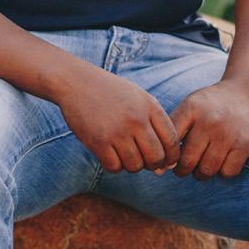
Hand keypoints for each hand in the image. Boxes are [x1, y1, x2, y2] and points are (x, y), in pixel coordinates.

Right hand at [56, 66, 179, 174]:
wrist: (76, 81)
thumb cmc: (110, 91)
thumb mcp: (138, 97)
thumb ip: (154, 123)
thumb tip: (167, 163)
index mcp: (150, 106)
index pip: (172, 141)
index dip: (171, 157)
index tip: (165, 161)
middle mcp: (136, 119)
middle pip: (156, 158)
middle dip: (152, 165)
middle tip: (143, 159)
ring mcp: (117, 131)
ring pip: (135, 166)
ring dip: (131, 165)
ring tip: (124, 152)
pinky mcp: (99, 142)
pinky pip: (115, 167)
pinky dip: (114, 165)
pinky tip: (109, 153)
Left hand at [169, 80, 248, 179]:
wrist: (246, 93)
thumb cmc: (211, 105)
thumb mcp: (190, 106)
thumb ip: (174, 129)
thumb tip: (160, 167)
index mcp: (191, 108)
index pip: (171, 141)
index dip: (167, 156)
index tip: (169, 160)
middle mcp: (209, 121)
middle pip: (187, 161)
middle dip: (183, 170)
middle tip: (184, 168)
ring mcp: (227, 134)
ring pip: (207, 170)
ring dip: (202, 173)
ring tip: (202, 165)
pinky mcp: (244, 145)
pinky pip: (227, 172)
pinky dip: (222, 172)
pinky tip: (221, 161)